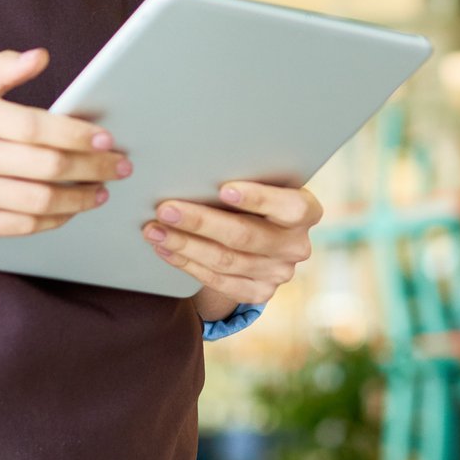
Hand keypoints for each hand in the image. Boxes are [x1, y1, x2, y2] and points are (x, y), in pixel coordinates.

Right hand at [0, 48, 130, 244]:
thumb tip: (41, 55)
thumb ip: (2, 70)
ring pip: (38, 201)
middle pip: (45, 165)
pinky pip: (21, 226)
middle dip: (92, 167)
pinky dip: (53, 220)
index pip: (35, 126)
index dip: (77, 134)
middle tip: (120, 167)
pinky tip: (70, 210)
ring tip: (101, 191)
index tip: (108, 139)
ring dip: (79, 199)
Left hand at [143, 181, 322, 308]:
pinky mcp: (259, 292)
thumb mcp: (263, 183)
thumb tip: (197, 168)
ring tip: (154, 230)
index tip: (223, 188)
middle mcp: (296, 245)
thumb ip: (246, 177)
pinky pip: (218, 281)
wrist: (266, 234)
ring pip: (225, 260)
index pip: (289, 206)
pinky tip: (165, 249)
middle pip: (245, 236)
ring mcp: (279, 273)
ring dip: (184, 245)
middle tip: (165, 209)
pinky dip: (187, 264)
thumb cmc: (257, 197)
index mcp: (305, 211)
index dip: (258, 198)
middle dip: (200, 222)